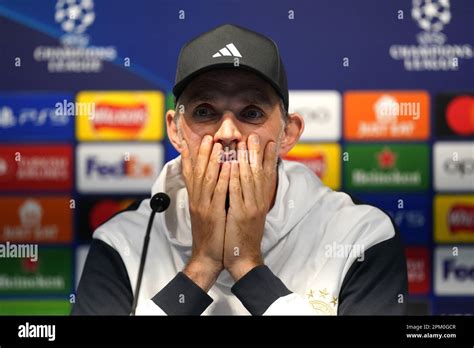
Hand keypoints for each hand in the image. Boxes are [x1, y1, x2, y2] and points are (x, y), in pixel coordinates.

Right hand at [181, 135, 230, 290]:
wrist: (208, 256)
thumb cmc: (210, 234)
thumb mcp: (204, 212)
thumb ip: (206, 196)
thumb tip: (211, 180)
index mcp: (195, 199)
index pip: (188, 174)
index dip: (187, 157)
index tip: (188, 142)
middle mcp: (197, 200)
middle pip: (197, 171)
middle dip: (203, 152)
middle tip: (208, 136)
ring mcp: (204, 206)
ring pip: (207, 178)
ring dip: (212, 160)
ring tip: (217, 144)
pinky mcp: (213, 214)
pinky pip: (218, 192)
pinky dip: (223, 177)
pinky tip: (229, 166)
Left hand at [223, 134, 277, 280]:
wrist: (242, 257)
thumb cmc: (243, 234)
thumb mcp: (250, 213)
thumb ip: (250, 196)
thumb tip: (246, 179)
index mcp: (262, 202)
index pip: (267, 175)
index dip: (268, 158)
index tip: (268, 141)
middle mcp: (259, 202)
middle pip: (259, 173)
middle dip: (256, 153)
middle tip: (254, 135)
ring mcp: (251, 208)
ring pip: (248, 179)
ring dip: (245, 159)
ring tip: (242, 143)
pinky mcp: (241, 215)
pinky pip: (237, 192)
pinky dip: (233, 177)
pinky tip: (230, 165)